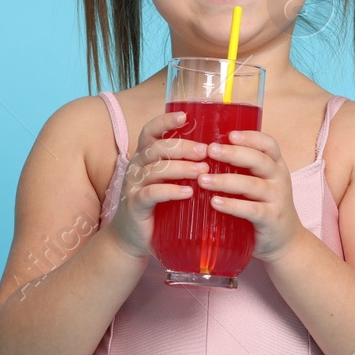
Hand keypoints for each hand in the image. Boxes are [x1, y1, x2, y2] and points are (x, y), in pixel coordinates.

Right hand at [106, 110, 208, 260]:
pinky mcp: (135, 205)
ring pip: (156, 169)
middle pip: (157, 148)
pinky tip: (188, 192)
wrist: (135, 238)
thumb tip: (221, 151)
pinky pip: (151, 193)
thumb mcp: (172, 182)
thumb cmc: (161, 206)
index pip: (150, 131)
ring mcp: (133, 186)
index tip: (184, 116)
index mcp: (146, 156)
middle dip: (183, 147)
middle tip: (205, 151)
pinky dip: (171, 191)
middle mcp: (137, 166)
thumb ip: (187, 166)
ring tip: (203, 171)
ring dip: (181, 168)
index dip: (164, 121)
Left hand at [199, 130, 305, 262]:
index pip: (269, 145)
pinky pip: (251, 210)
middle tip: (210, 150)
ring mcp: (277, 200)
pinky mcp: (271, 219)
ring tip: (203, 180)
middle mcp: (279, 180)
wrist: (285, 241)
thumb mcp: (259, 184)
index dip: (251, 137)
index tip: (230, 134)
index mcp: (276, 167)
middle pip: (259, 160)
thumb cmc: (264, 207)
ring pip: (252, 185)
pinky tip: (214, 202)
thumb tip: (205, 152)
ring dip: (226, 181)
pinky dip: (232, 205)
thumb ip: (243, 170)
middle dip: (234, 153)